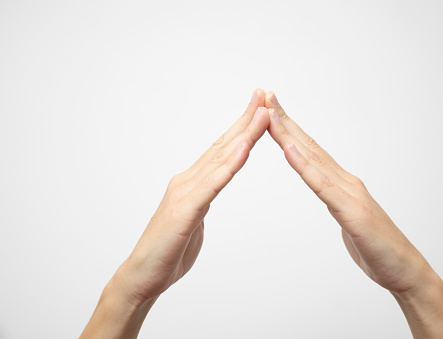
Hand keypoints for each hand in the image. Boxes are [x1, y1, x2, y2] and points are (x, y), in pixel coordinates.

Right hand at [118, 89, 269, 304]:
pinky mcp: (186, 211)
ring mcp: (186, 193)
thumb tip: (210, 193)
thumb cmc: (168, 251)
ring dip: (244, 134)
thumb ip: (202, 202)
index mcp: (193, 184)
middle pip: (223, 145)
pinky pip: (213, 184)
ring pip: (220, 158)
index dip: (241, 128)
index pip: (222, 150)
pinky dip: (230, 165)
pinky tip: (244, 148)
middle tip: (264, 94)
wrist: (142, 276)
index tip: (259, 108)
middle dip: (246, 119)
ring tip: (262, 112)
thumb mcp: (193, 220)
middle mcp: (188, 181)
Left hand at [264, 91, 442, 337]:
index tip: (269, 109)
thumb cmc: (378, 248)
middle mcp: (345, 181)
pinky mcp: (352, 212)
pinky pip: (322, 186)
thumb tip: (328, 193)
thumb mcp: (350, 220)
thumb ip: (337, 202)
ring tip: (270, 112)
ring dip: (289, 134)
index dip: (288, 128)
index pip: (309, 151)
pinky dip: (304, 166)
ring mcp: (350, 194)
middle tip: (265, 95)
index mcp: (341, 184)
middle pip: (308, 146)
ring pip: (313, 158)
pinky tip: (289, 149)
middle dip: (284, 119)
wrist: (406, 271)